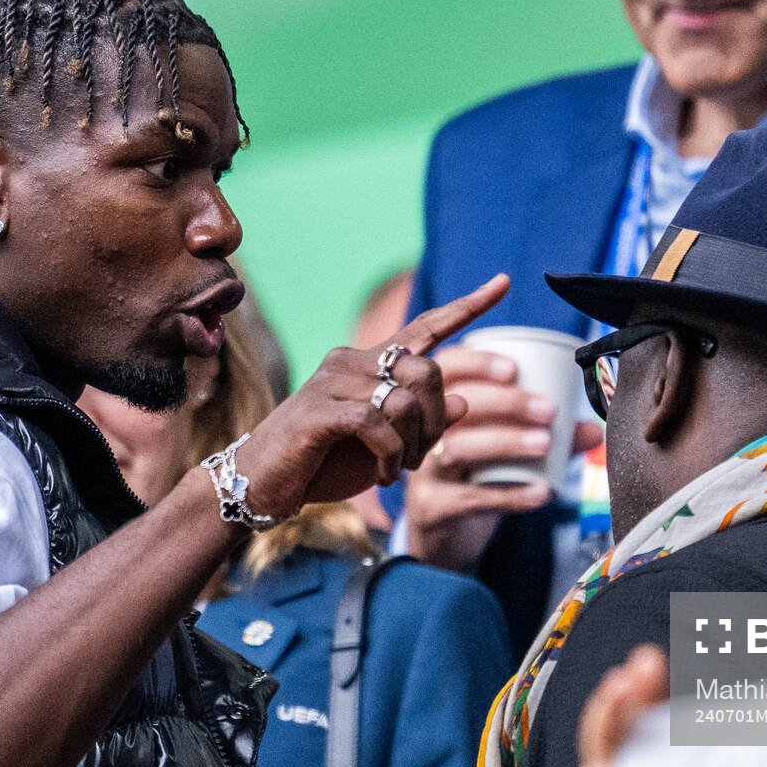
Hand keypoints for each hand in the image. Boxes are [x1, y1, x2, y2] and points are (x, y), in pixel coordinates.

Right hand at [233, 275, 508, 518]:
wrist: (261, 485)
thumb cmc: (323, 462)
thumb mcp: (385, 446)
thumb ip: (422, 424)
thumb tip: (464, 402)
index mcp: (368, 363)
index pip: (425, 327)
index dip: (467, 307)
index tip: (505, 282)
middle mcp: (351, 360)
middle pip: (427, 370)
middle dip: (437, 420)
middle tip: (421, 458)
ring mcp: (333, 381)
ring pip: (406, 399)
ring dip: (415, 445)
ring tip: (399, 469)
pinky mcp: (321, 409)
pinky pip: (379, 423)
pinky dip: (392, 455)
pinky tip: (385, 475)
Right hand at [405, 346, 603, 570]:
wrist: (444, 533)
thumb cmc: (477, 475)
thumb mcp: (505, 450)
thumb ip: (546, 435)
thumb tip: (594, 429)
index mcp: (439, 404)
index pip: (446, 369)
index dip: (475, 363)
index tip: (515, 369)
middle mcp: (424, 433)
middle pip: (454, 406)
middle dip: (504, 403)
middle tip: (547, 410)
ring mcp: (424, 472)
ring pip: (456, 449)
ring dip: (504, 442)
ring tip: (544, 444)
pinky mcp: (431, 508)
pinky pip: (468, 499)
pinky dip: (509, 495)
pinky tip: (541, 491)